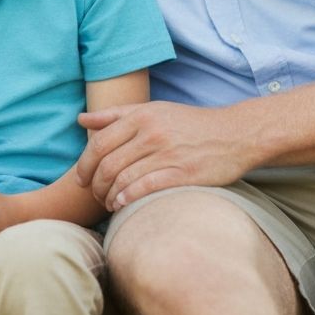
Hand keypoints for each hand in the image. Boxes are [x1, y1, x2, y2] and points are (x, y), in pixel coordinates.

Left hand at [76, 101, 249, 210]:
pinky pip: (146, 188)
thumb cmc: (187, 123)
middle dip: (95, 183)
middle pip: (108, 162)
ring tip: (107, 202)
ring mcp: (167, 153)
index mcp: (140, 116)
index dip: (85, 163)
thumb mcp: (150, 110)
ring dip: (109, 195)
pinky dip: (128, 198)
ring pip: (124, 177)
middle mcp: (150, 133)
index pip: (99, 142)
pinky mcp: (183, 173)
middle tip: (93, 193)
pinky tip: (122, 205)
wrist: (234, 134)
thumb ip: (114, 115)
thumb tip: (80, 120)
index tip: (81, 178)